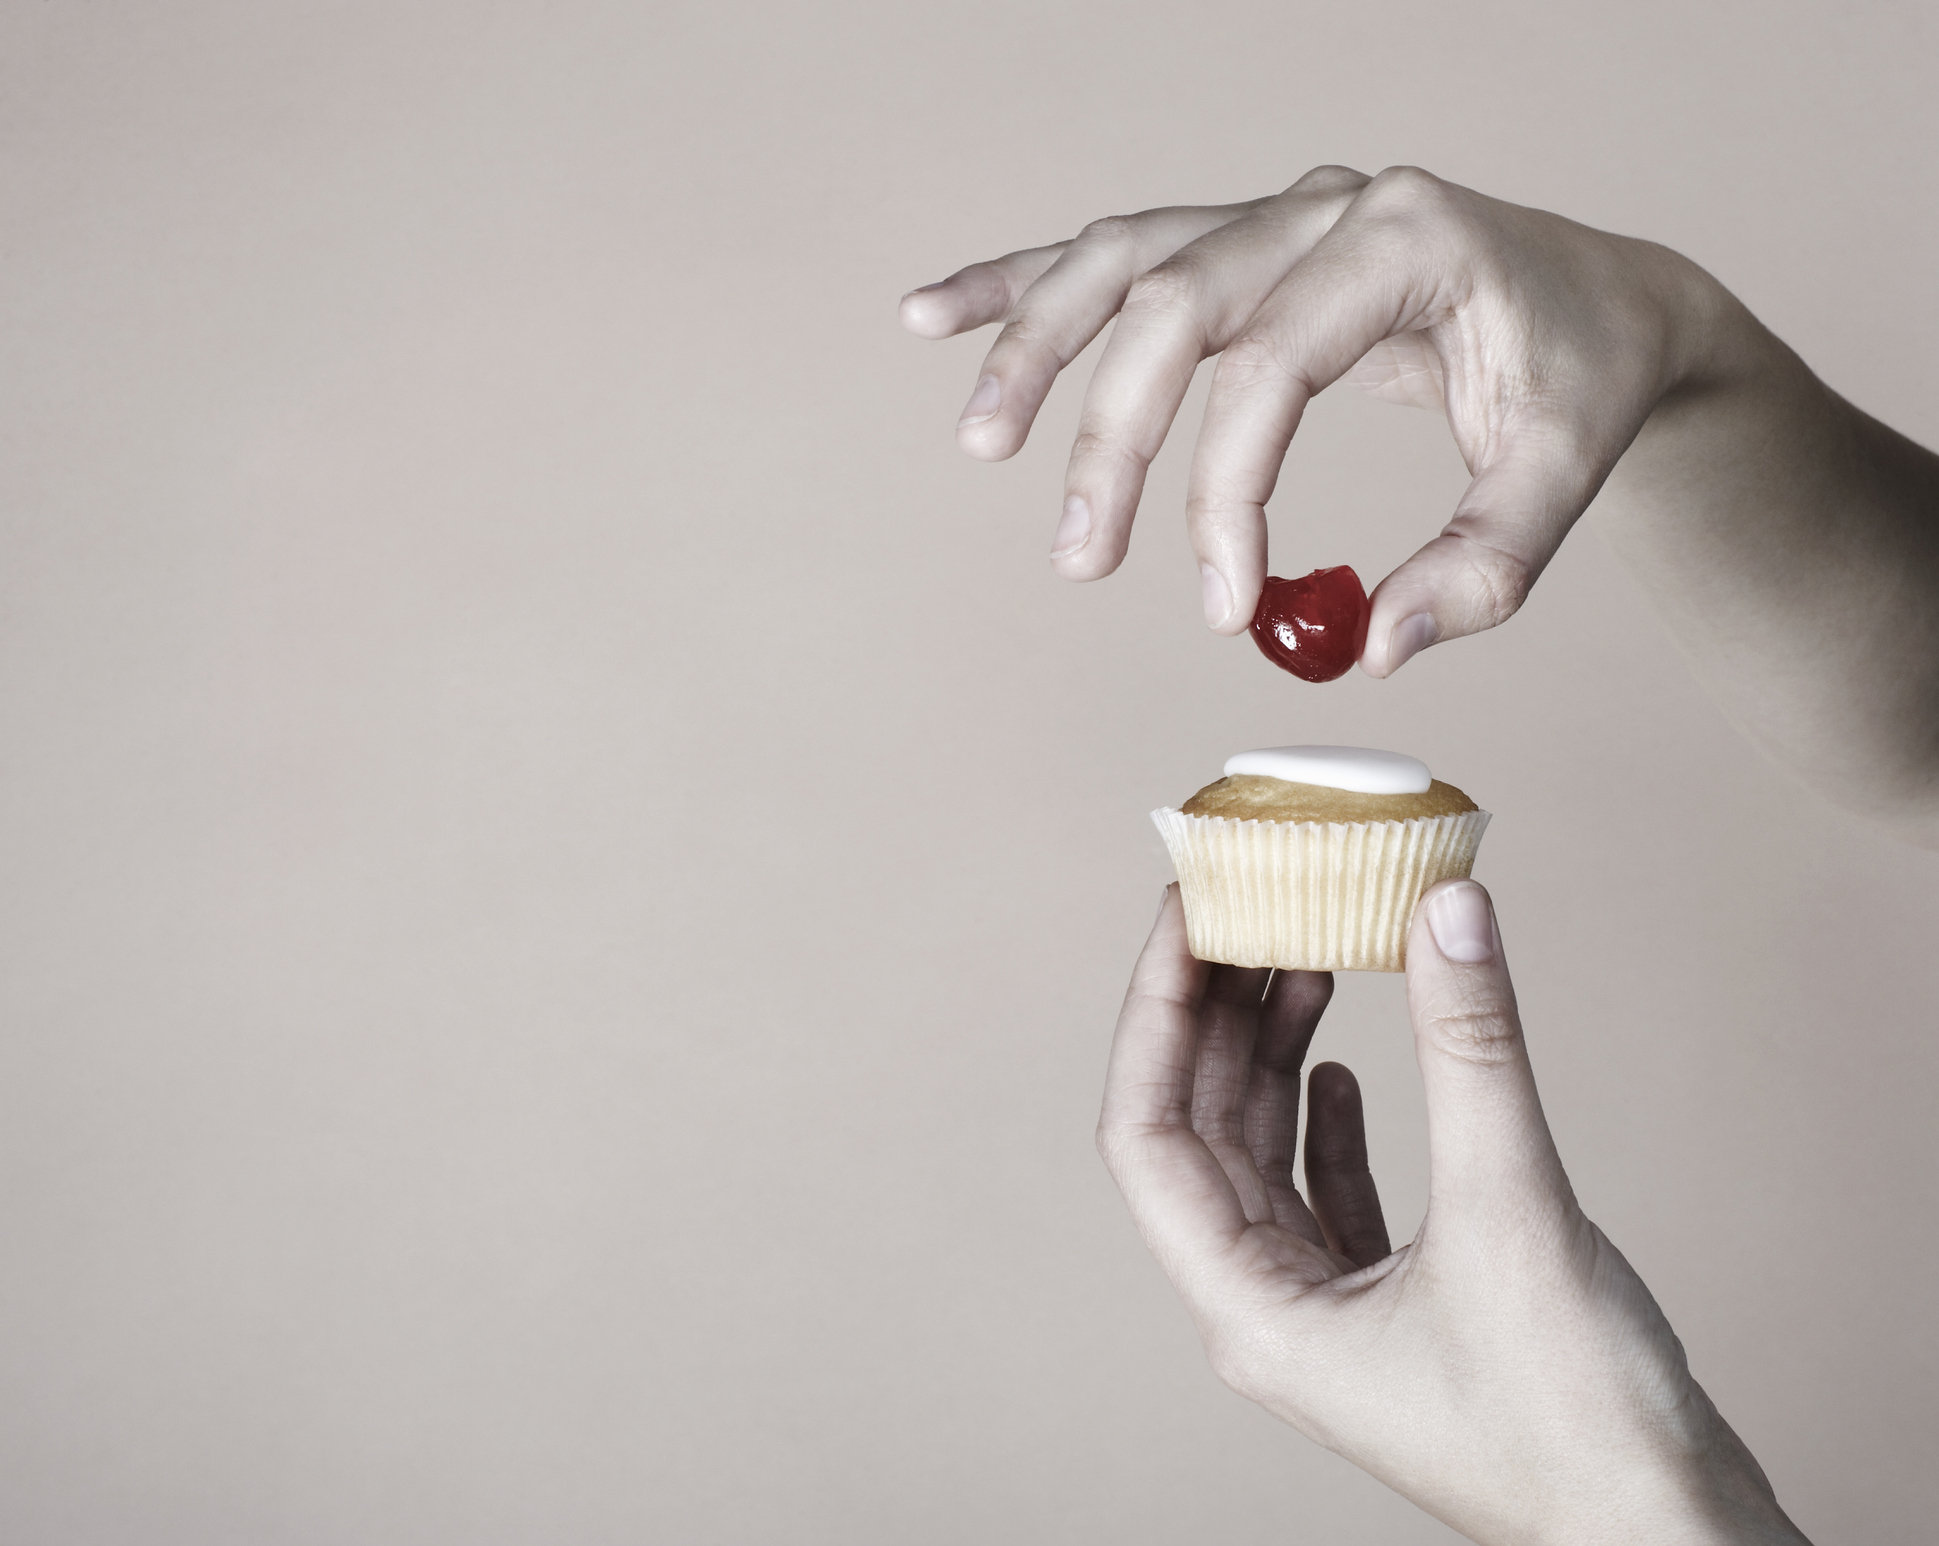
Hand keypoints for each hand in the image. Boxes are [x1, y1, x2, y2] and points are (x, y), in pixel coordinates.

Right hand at [898, 166, 1719, 671]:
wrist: (1602, 300)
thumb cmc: (1581, 376)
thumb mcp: (1565, 471)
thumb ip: (1485, 564)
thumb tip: (1374, 648)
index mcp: (1407, 236)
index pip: (1277, 364)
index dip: (1230, 492)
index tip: (1227, 607)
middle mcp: (1324, 205)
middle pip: (1170, 302)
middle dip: (1112, 440)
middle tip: (1080, 559)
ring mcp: (1272, 215)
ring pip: (1119, 261)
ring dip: (1035, 349)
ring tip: (981, 442)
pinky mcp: (1240, 245)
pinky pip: (1112, 253)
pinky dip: (1020, 285)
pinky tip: (934, 316)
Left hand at [1096, 881, 1809, 1543]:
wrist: (1669, 1534)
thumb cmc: (1580, 1423)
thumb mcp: (1513, 1211)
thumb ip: (1473, 1052)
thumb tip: (1447, 910)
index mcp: (1252, 1309)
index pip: (1146, 1133)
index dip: (1154, 1015)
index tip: (1182, 916)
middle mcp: (1268, 1311)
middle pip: (1200, 1132)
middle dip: (1216, 1015)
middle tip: (1245, 909)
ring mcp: (1327, 1312)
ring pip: (1264, 1155)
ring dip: (1275, 1055)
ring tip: (1302, 954)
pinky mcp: (1391, 1307)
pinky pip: (1327, 1192)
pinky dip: (1328, 1121)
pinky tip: (1346, 1063)